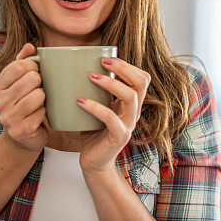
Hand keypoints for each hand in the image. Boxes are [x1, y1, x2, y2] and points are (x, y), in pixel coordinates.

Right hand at [0, 43, 51, 152]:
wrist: (22, 137)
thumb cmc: (23, 103)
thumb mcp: (18, 82)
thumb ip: (23, 62)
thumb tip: (30, 46)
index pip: (18, 66)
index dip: (33, 65)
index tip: (37, 71)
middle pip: (31, 79)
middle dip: (41, 81)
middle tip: (39, 87)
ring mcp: (8, 118)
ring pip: (38, 95)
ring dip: (44, 97)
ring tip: (40, 100)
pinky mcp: (20, 130)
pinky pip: (42, 112)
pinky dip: (45, 112)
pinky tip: (40, 114)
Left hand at [76, 56, 150, 175]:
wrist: (94, 162)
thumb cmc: (93, 131)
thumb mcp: (98, 107)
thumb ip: (97, 91)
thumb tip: (77, 65)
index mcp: (131, 103)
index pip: (142, 78)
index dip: (129, 65)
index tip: (108, 58)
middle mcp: (134, 112)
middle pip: (141, 83)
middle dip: (123, 68)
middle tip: (103, 61)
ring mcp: (128, 124)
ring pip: (131, 97)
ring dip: (111, 83)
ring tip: (91, 76)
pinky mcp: (118, 137)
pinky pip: (111, 118)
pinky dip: (95, 107)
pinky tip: (79, 100)